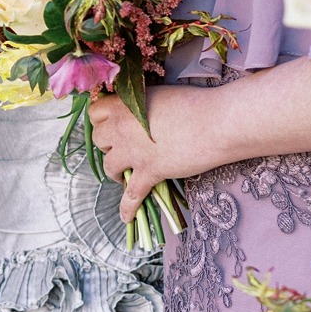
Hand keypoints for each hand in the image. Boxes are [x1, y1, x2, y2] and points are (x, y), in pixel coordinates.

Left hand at [88, 86, 209, 223]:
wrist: (215, 121)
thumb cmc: (194, 102)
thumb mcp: (158, 94)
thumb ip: (141, 104)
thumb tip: (138, 110)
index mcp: (123, 104)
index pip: (95, 113)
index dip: (102, 120)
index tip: (110, 125)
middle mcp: (121, 127)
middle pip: (98, 140)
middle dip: (107, 145)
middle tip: (121, 148)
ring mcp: (133, 152)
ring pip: (109, 166)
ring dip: (114, 171)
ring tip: (123, 174)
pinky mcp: (149, 172)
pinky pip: (132, 195)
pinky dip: (127, 208)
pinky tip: (126, 217)